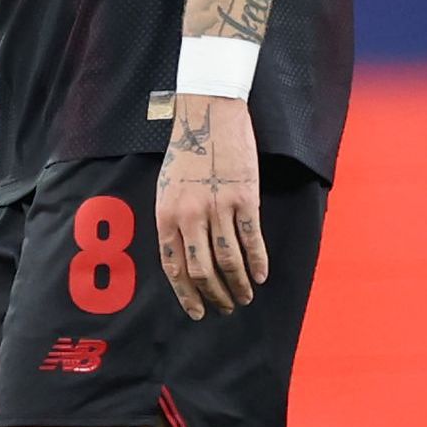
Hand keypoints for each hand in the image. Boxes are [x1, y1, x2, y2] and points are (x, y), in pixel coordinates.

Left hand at [156, 91, 269, 316]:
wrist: (209, 115)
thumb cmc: (186, 152)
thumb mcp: (166, 188)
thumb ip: (172, 222)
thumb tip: (182, 258)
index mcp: (166, 214)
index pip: (174, 267)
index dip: (186, 294)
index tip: (197, 311)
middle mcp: (189, 215)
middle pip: (202, 270)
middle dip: (215, 296)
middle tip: (226, 307)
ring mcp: (218, 207)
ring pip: (229, 260)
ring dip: (238, 285)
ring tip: (245, 296)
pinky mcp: (245, 198)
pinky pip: (251, 239)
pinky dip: (257, 262)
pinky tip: (261, 275)